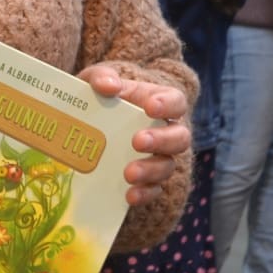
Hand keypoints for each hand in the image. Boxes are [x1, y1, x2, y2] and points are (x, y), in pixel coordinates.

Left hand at [79, 65, 190, 206]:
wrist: (94, 121)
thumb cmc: (102, 95)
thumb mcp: (100, 80)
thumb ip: (103, 76)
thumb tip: (107, 86)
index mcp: (160, 102)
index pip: (176, 102)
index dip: (167, 105)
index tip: (150, 107)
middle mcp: (166, 132)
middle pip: (179, 138)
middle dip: (161, 141)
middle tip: (137, 141)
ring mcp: (159, 157)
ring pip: (167, 166)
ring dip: (150, 171)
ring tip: (129, 173)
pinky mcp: (148, 180)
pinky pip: (154, 190)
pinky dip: (144, 194)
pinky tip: (129, 195)